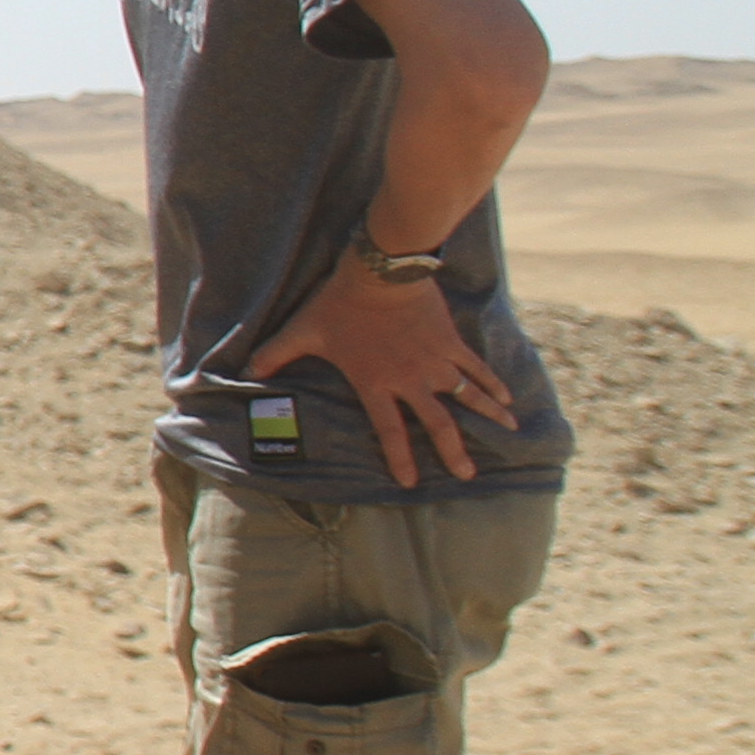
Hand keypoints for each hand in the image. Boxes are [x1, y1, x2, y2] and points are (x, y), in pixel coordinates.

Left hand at [244, 258, 514, 487]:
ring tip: (507, 433)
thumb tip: (247, 369)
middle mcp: (411, 381)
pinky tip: (507, 397)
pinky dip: (493, 383)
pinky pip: (476, 368)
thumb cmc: (339, 303)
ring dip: (488, 416)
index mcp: (376, 385)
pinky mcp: (451, 342)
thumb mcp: (302, 331)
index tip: (411, 482)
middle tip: (467, 476)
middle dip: (453, 452)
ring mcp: (435, 363)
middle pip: (438, 425)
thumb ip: (277, 353)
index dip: (400, 459)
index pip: (390, 432)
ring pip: (468, 398)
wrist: (381, 273)